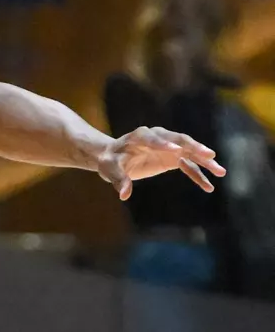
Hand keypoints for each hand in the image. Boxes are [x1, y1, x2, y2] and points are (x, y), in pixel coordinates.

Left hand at [99, 126, 225, 200]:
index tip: (175, 150)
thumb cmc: (111, 161)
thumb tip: (124, 195)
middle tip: (209, 154)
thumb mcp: (109, 169)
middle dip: (194, 147)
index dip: (163, 143)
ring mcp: (168, 147)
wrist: (115, 158)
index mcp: (140, 136)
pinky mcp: (173, 157)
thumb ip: (118, 179)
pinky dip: (198, 175)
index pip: (153, 138)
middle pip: (179, 140)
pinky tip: (209, 187)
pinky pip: (188, 166)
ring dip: (205, 161)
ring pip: (189, 152)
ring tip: (221, 172)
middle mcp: (159, 138)